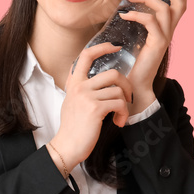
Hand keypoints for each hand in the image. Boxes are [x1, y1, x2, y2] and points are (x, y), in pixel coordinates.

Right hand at [48, 41, 133, 170]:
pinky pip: (120, 103)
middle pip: (113, 73)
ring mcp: (86, 97)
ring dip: (125, 105)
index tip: (115, 46)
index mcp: (73, 83)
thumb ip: (83, 89)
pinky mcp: (95, 109)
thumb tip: (101, 83)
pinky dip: (123, 114)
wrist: (67, 146)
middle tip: (127, 98)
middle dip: (126, 86)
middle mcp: (79, 87)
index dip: (103, 47)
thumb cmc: (73, 128)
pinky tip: (118, 122)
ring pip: (119, 90)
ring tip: (119, 116)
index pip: (86, 55)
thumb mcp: (72, 102)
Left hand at [119, 0, 188, 98]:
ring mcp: (166, 38)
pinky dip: (138, 15)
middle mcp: (170, 32)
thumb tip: (131, 8)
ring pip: (165, 10)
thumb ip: (143, 24)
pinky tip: (125, 14)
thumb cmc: (136, 62)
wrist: (137, 83)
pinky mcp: (157, 44)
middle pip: (179, 4)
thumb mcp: (141, 39)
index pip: (181, 4)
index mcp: (168, 29)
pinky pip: (151, 22)